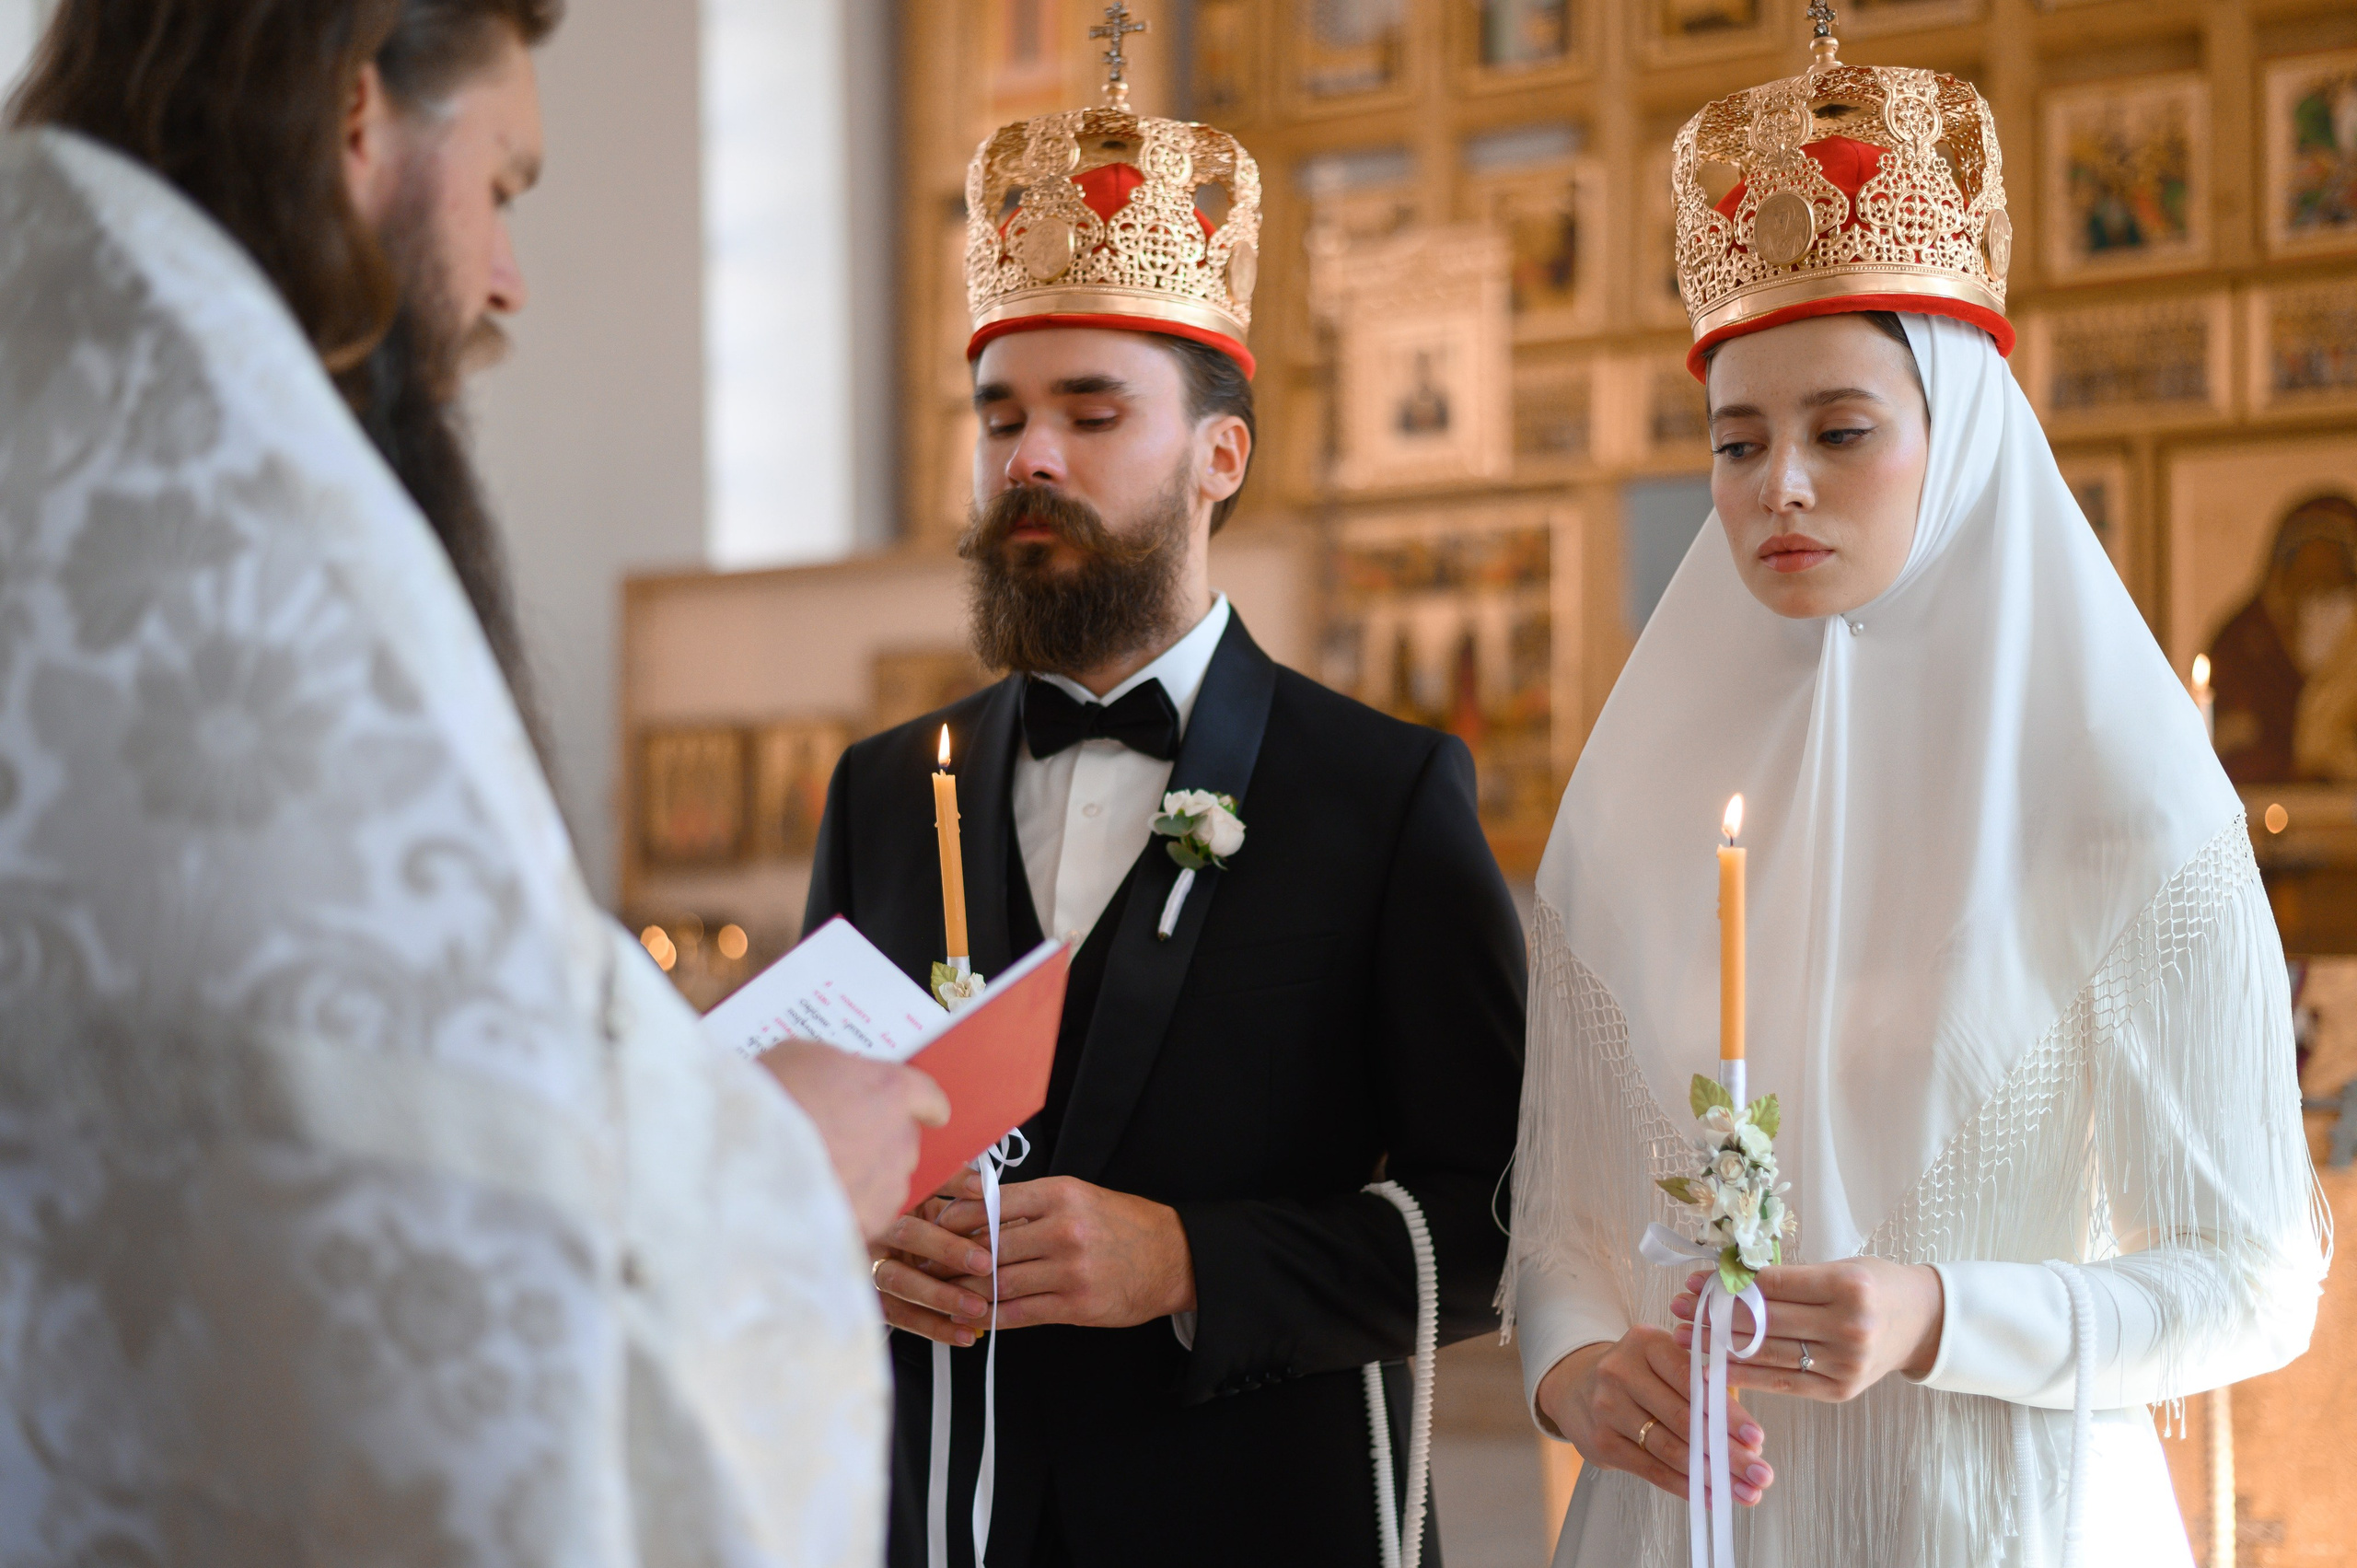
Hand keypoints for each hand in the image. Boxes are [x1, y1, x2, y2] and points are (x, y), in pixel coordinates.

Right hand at [757, 1040, 948, 1242]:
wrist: (742, 1162)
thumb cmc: (767, 1100)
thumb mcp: (801, 1057)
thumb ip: (834, 1071)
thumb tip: (835, 1083)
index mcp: (891, 1091)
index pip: (928, 1097)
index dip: (921, 1105)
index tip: (924, 1112)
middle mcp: (899, 1140)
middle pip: (902, 1141)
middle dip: (876, 1143)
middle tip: (836, 1144)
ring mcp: (886, 1187)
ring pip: (886, 1183)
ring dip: (863, 1181)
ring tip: (818, 1179)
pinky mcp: (867, 1225)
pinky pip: (866, 1217)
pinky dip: (847, 1213)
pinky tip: (813, 1206)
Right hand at [872, 1175, 997, 1346]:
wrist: (886, 1256)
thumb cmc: (921, 1225)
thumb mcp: (933, 1201)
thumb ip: (956, 1190)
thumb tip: (983, 1187)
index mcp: (896, 1200)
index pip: (920, 1188)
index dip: (950, 1184)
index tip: (981, 1195)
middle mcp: (878, 1231)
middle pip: (907, 1235)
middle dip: (948, 1249)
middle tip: (984, 1263)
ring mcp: (872, 1267)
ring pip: (901, 1282)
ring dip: (941, 1296)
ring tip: (978, 1306)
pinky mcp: (876, 1301)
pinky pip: (904, 1317)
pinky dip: (936, 1328)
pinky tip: (967, 1334)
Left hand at [935, 1173, 1195, 1329]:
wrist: (1173, 1257)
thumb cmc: (1122, 1223)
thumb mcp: (1078, 1195)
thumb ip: (1029, 1202)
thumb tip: (974, 1204)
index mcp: (1061, 1195)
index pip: (992, 1204)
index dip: (956, 1217)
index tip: (934, 1224)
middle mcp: (1064, 1231)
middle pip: (989, 1247)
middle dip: (951, 1258)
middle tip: (924, 1262)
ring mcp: (1070, 1271)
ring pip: (999, 1283)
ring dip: (964, 1291)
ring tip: (941, 1291)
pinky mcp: (1076, 1305)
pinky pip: (1019, 1313)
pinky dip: (990, 1316)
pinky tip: (973, 1316)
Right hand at [1536, 1332, 1771, 1505]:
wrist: (1577, 1386)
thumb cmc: (1639, 1375)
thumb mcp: (1664, 1361)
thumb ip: (1703, 1385)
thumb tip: (1749, 1438)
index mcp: (1645, 1343)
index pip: (1693, 1381)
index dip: (1727, 1413)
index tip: (1757, 1439)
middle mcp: (1621, 1371)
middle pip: (1683, 1419)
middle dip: (1728, 1452)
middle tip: (1761, 1474)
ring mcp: (1607, 1408)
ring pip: (1669, 1449)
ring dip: (1711, 1475)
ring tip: (1744, 1491)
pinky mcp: (1600, 1441)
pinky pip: (1651, 1469)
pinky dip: (1685, 1486)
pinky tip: (1710, 1496)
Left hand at [1672, 1258, 1944, 1401]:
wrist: (1922, 1323)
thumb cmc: (1875, 1286)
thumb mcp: (1839, 1268)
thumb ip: (1790, 1278)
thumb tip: (1725, 1278)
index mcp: (1850, 1287)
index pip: (1775, 1284)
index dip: (1730, 1284)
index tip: (1695, 1281)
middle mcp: (1851, 1327)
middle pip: (1767, 1320)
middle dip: (1716, 1314)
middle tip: (1679, 1307)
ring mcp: (1847, 1364)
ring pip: (1770, 1353)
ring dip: (1721, 1345)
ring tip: (1685, 1335)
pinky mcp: (1840, 1391)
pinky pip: (1782, 1383)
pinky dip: (1745, 1375)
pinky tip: (1714, 1367)